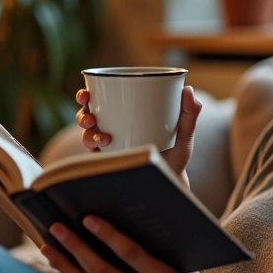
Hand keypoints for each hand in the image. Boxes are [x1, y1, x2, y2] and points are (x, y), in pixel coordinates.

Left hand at [40, 216, 224, 272]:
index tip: (87, 218)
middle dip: (75, 248)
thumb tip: (134, 218)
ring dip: (66, 268)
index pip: (130, 253)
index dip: (107, 234)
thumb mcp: (186, 265)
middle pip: (101, 271)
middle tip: (55, 229)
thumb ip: (163, 247)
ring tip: (48, 250)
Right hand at [75, 86, 201, 181]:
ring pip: (88, 135)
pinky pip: (93, 158)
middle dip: (82, 111)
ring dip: (87, 133)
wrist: (171, 182)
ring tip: (102, 137)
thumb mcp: (184, 135)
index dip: (87, 95)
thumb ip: (190, 115)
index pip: (103, 100)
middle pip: (89, 115)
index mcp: (126, 115)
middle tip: (89, 112)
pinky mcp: (110, 164)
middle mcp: (113, 129)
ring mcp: (110, 147)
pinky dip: (95, 152)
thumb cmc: (176, 156)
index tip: (86, 92)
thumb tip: (188, 90)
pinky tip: (105, 149)